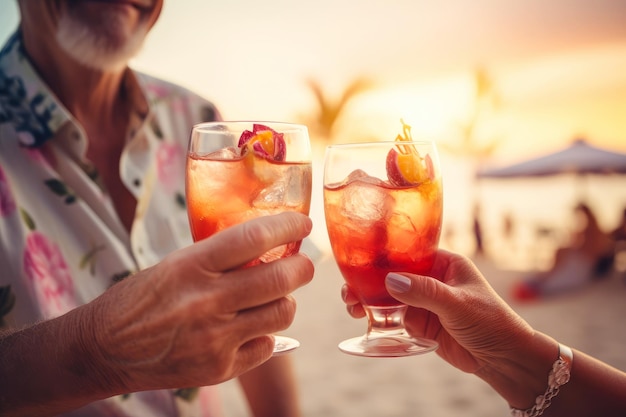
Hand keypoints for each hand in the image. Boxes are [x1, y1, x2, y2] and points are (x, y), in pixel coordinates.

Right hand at [87, 212, 313, 394]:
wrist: (104, 349)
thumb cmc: (140, 299)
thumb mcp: (176, 265)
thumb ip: (219, 258)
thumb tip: (268, 247)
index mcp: (193, 266)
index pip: (255, 237)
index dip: (288, 226)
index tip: (302, 224)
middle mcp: (207, 301)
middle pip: (281, 279)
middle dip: (302, 268)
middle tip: (302, 265)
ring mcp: (215, 339)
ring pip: (282, 313)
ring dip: (284, 302)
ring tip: (272, 298)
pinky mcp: (219, 368)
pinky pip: (267, 346)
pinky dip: (264, 335)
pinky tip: (247, 329)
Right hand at [342, 249, 534, 373]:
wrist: (503, 359)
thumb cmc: (491, 322)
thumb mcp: (457, 303)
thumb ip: (424, 292)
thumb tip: (390, 280)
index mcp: (443, 263)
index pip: (407, 252)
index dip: (382, 256)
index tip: (359, 261)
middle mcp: (431, 278)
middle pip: (392, 274)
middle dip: (369, 280)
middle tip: (348, 290)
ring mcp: (424, 301)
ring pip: (389, 296)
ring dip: (368, 299)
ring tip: (351, 306)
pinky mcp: (420, 322)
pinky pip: (393, 317)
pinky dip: (377, 317)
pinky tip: (362, 318)